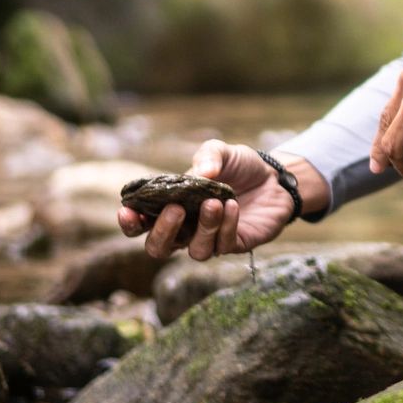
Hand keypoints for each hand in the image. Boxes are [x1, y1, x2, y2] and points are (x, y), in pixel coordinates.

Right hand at [116, 139, 297, 261]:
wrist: (275, 177)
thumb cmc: (239, 166)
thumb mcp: (221, 152)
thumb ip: (208, 156)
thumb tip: (200, 172)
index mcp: (171, 207)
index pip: (141, 224)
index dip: (130, 223)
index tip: (127, 211)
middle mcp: (186, 229)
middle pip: (159, 248)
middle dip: (162, 232)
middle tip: (176, 210)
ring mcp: (209, 239)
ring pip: (195, 251)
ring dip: (203, 228)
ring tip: (213, 202)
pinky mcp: (234, 244)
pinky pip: (224, 245)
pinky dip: (226, 226)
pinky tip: (232, 206)